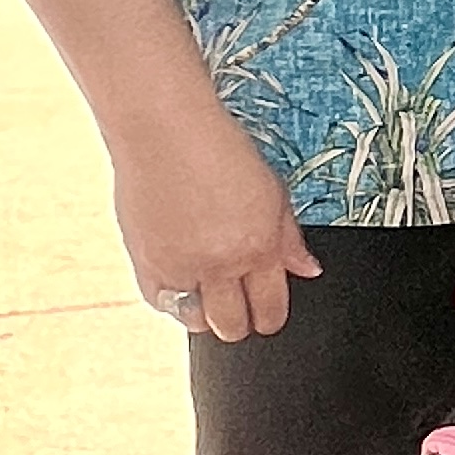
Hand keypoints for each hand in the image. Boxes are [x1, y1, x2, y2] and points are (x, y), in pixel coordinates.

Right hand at [111, 103, 317, 343]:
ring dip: (207, 315)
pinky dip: (173, 301)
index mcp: (259, 246)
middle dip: (242, 323)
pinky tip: (181, 282)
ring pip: (198, 322)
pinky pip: (161, 304)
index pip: (270, 307)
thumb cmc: (218, 148)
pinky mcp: (145, 262)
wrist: (165, 130)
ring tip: (209, 294)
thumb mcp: (272, 189)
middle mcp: (221, 263)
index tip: (268, 315)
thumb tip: (308, 270)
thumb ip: (289, 237)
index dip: (271, 317)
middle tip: (240, 308)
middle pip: (234, 325)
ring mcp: (180, 266)